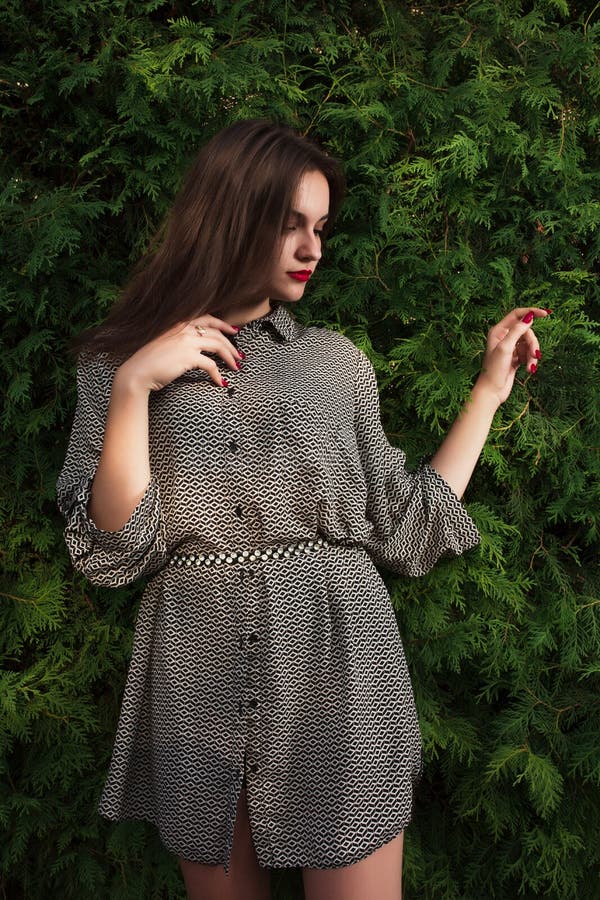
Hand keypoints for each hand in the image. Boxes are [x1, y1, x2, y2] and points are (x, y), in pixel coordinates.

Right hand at [114, 315, 243, 391]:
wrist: (137, 372)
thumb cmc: (148, 361)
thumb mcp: (164, 342)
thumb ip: (180, 339)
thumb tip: (196, 347)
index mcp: (178, 323)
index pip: (207, 318)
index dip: (223, 324)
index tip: (234, 331)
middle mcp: (184, 328)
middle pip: (217, 333)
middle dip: (231, 344)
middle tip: (239, 355)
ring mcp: (186, 341)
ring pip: (218, 346)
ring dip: (230, 357)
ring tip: (236, 367)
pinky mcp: (188, 356)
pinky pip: (211, 365)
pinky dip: (218, 374)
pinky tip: (221, 382)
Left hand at [474, 307, 549, 406]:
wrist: (492, 391)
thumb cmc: (494, 369)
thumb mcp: (506, 347)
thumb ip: (517, 331)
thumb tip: (529, 317)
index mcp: (498, 331)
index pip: (517, 314)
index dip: (531, 312)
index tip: (546, 314)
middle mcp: (503, 337)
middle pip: (526, 331)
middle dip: (532, 343)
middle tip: (535, 355)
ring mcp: (510, 348)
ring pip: (529, 343)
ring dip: (533, 354)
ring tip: (530, 367)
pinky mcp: (516, 358)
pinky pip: (529, 353)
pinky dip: (531, 361)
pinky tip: (529, 370)